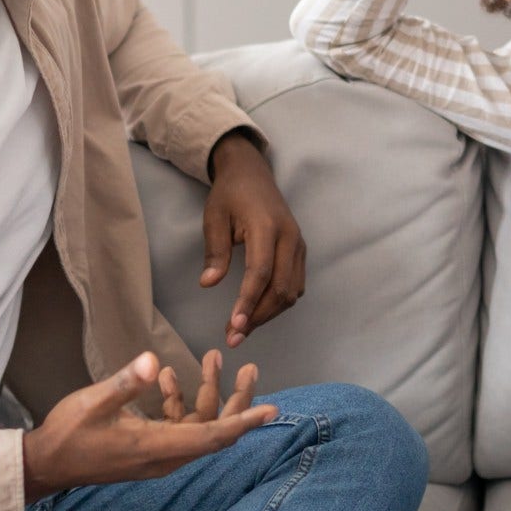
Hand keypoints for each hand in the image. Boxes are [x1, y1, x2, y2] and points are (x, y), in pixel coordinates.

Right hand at [23, 351, 277, 498]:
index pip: (212, 437)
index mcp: (156, 447)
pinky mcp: (149, 449)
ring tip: (213, 356)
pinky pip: (177, 426)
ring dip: (208, 393)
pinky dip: (179, 402)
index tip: (273, 410)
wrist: (46, 464)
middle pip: (214, 430)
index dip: (244, 422)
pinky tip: (168, 376)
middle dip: (236, 399)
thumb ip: (126, 383)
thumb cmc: (68, 435)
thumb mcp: (93, 403)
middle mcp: (164, 455)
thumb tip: (154, 360)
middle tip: (249, 367)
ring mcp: (157, 454)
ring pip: (198, 425)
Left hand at [202, 132, 305, 346]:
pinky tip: (258, 312)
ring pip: (291, 292)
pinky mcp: (301, 252)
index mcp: (266, 227)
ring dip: (268, 314)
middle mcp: (289, 238)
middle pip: (281, 289)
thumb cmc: (230, 194)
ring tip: (241, 329)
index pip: (260, 273)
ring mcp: (299, 245)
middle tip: (233, 336)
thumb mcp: (214, 217)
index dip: (248, 302)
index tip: (234, 326)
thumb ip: (215, 250)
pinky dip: (278, 303)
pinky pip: (295, 285)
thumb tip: (209, 284)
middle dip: (258, 317)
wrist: (252, 173)